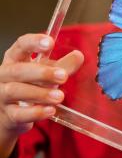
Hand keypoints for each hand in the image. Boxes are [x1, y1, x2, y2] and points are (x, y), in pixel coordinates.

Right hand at [0, 34, 83, 157]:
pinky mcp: (7, 115)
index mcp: (15, 59)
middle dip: (42, 73)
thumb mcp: (45, 73)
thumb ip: (62, 65)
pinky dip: (35, 112)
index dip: (34, 42)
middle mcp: (5, 75)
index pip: (21, 45)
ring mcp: (2, 95)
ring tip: (60, 96)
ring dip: (40, 93)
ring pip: (16, 91)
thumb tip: (78, 56)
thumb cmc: (29, 86)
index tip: (50, 42)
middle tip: (63, 76)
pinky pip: (19, 114)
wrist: (12, 114)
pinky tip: (50, 110)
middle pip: (18, 70)